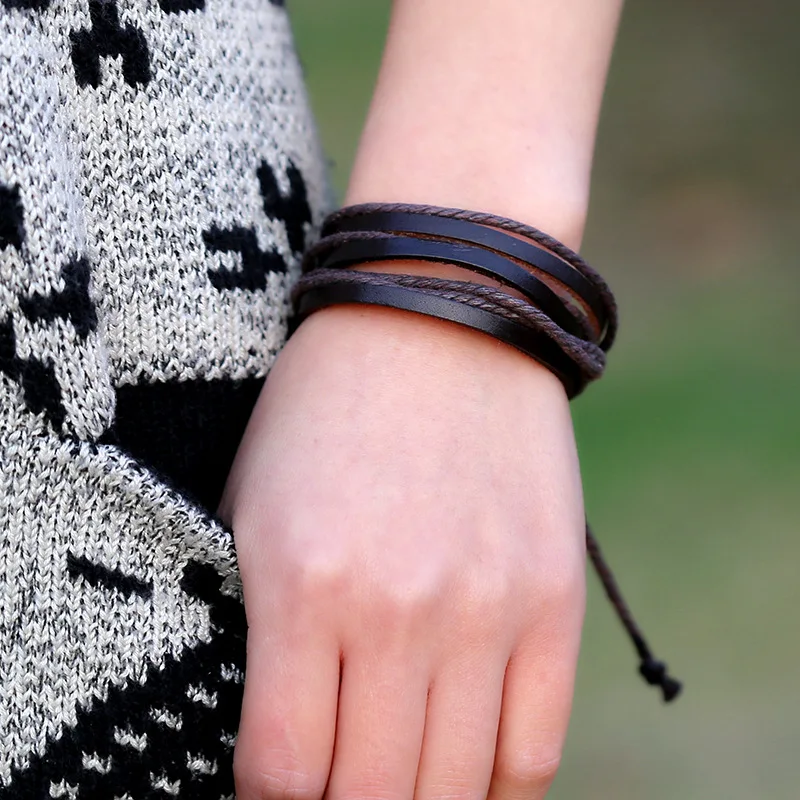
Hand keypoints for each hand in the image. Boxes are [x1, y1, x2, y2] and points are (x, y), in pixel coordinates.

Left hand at [219, 304, 585, 799]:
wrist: (438, 315)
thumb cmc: (326, 408)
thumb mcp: (255, 504)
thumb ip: (262, 627)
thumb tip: (281, 736)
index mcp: (301, 584)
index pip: (282, 773)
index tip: (277, 788)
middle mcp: (398, 610)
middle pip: (371, 797)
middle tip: (337, 787)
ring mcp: (487, 608)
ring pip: (455, 787)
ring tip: (399, 778)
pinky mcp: (553, 596)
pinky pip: (535, 747)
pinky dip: (496, 787)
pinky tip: (468, 775)